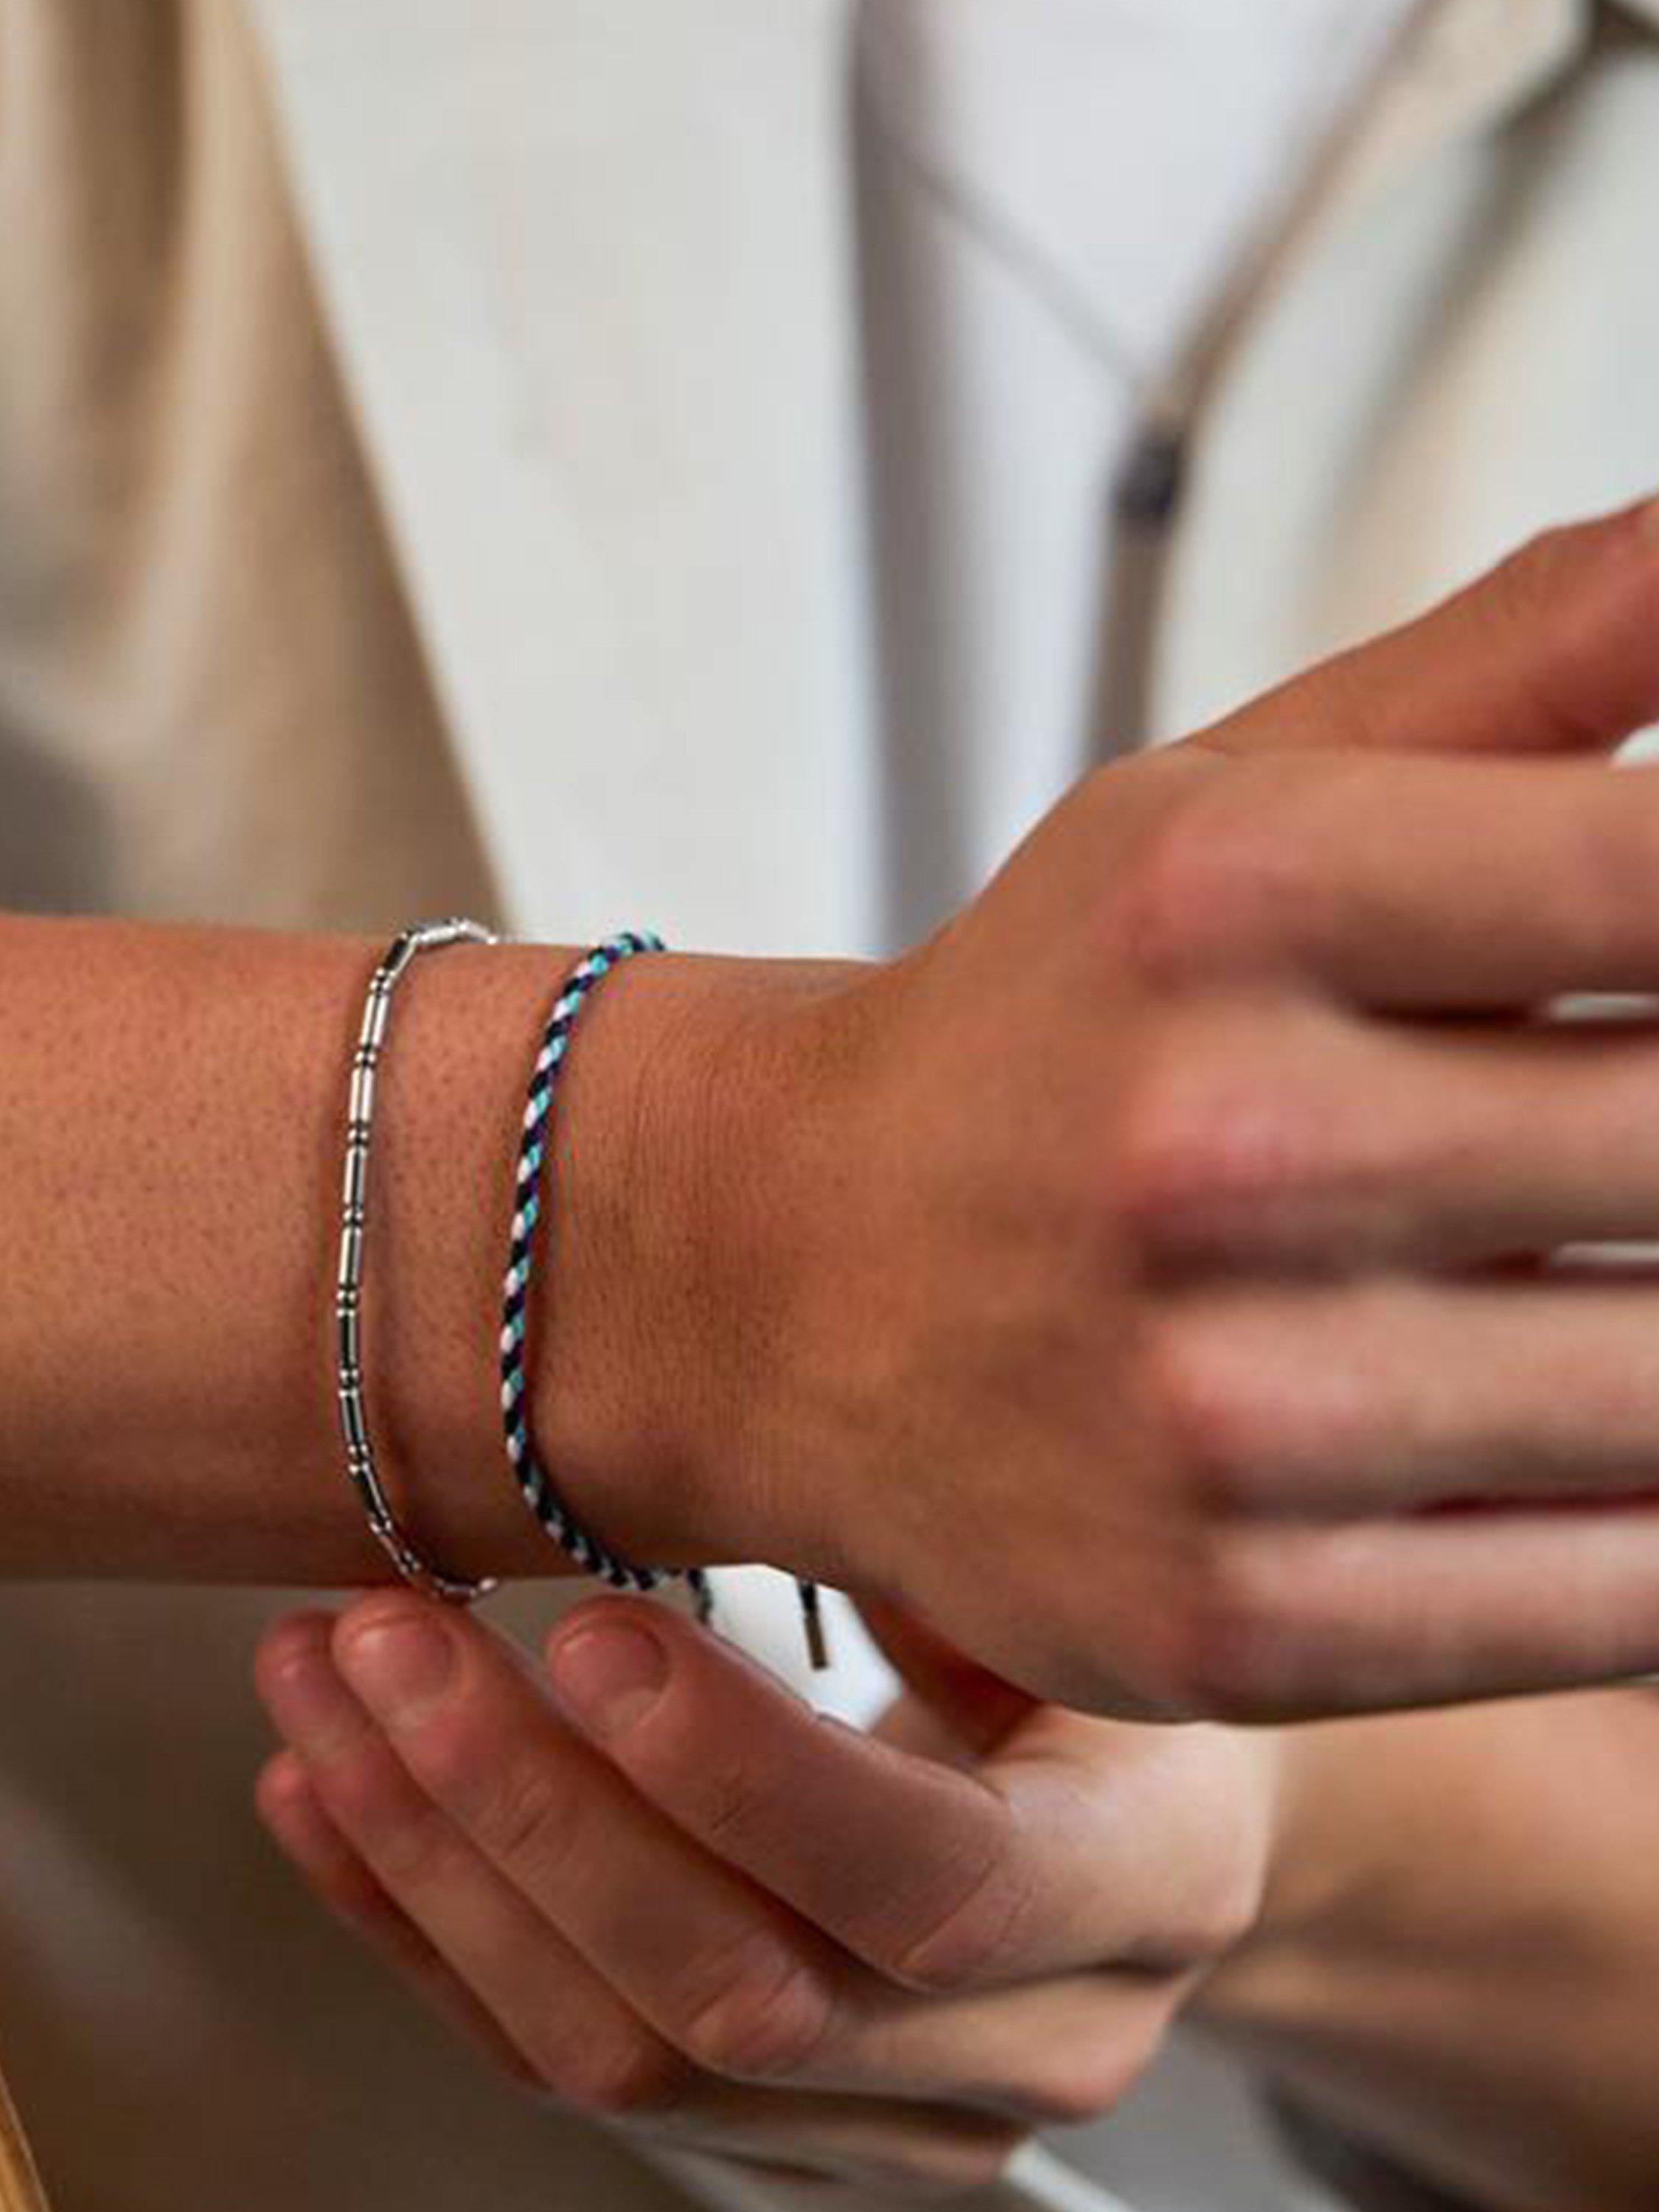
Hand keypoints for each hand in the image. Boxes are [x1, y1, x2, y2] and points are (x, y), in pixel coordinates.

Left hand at [255, 1591, 1279, 2196]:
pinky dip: (423, 1927)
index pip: (933, 1886)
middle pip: (740, 1996)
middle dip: (535, 1813)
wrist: (1152, 1811)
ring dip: (440, 1865)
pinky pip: (560, 2058)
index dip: (749, 1778)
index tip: (595, 1633)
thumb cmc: (1122, 1652)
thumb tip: (774, 1427)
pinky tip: (328, 1798)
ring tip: (326, 1688)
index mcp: (1140, 1886)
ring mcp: (886, 2121)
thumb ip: (954, 1539)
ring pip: (620, 2053)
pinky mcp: (769, 2132)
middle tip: (392, 1638)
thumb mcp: (1089, 1571)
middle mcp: (1028, 2044)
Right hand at [640, 497, 1658, 1717]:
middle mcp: (1213, 1147)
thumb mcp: (1230, 796)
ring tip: (1615, 1248)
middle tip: (1638, 1138)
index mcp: (1229, 893)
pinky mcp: (1238, 1625)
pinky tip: (1608, 1421)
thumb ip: (1521, 661)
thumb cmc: (1053, 1020)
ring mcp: (1221, 1415)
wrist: (786, 1280)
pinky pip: (1620, 1593)